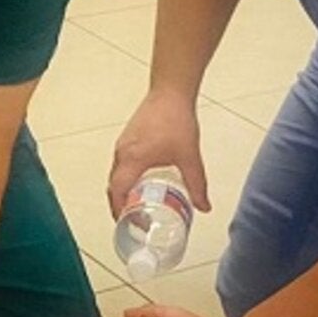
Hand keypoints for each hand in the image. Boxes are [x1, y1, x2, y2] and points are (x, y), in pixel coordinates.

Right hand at [108, 89, 210, 217]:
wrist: (170, 92)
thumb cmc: (176, 120)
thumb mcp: (189, 157)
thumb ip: (197, 184)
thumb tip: (204, 206)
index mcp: (132, 159)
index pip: (117, 192)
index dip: (119, 211)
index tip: (127, 224)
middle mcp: (122, 153)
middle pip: (113, 186)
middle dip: (119, 206)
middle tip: (131, 221)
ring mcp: (123, 144)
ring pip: (115, 175)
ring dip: (121, 192)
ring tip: (135, 206)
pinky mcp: (127, 138)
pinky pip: (120, 164)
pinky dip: (124, 178)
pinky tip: (140, 183)